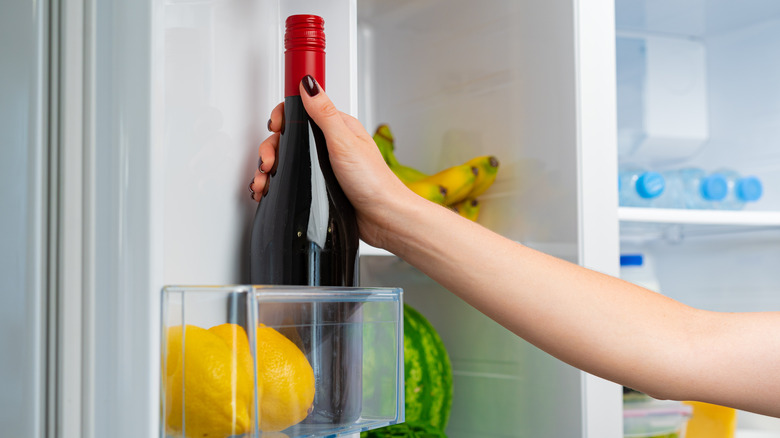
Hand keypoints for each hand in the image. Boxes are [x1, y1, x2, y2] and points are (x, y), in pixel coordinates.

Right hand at [250, 76, 413, 247]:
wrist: (382, 218)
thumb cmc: (373, 182)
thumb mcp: (344, 142)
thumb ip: (324, 113)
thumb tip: (308, 84)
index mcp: (337, 128)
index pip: (302, 111)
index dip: (283, 117)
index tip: (275, 127)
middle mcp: (329, 145)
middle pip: (289, 138)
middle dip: (272, 149)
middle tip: (269, 162)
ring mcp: (323, 166)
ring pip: (288, 160)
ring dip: (269, 169)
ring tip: (264, 180)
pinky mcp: (319, 185)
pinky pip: (292, 179)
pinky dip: (277, 183)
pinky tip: (269, 190)